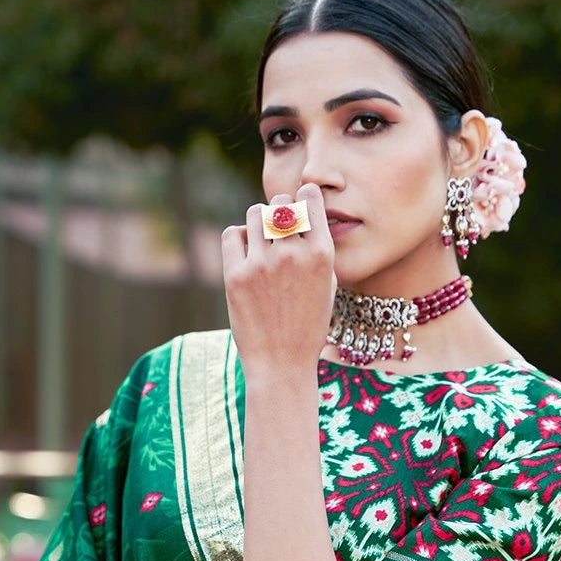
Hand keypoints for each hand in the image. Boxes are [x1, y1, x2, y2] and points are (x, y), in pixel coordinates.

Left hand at [221, 181, 336, 377]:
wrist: (281, 364)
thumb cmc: (308, 326)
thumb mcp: (328, 286)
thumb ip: (317, 249)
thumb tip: (303, 214)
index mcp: (321, 255)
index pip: (309, 198)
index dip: (303, 196)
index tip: (300, 204)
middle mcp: (292, 254)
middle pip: (280, 202)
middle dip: (279, 210)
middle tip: (278, 228)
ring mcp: (262, 264)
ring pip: (254, 214)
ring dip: (258, 222)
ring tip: (261, 242)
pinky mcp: (235, 276)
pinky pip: (231, 234)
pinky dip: (238, 238)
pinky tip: (245, 253)